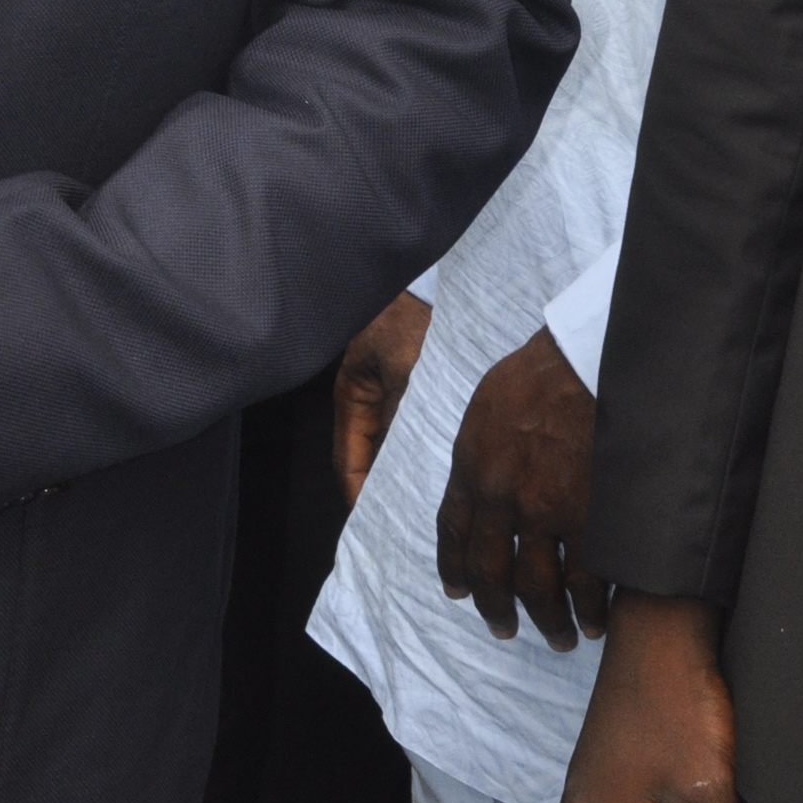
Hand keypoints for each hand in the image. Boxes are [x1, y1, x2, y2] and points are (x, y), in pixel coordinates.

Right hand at [333, 289, 432, 509]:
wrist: (435, 275)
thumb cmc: (409, 316)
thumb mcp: (405, 368)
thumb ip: (403, 416)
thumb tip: (407, 466)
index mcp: (352, 396)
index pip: (348, 463)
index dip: (360, 497)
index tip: (377, 528)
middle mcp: (373, 399)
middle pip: (376, 457)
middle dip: (391, 489)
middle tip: (412, 526)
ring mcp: (398, 392)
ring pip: (402, 443)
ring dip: (415, 468)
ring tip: (435, 503)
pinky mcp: (424, 385)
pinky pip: (423, 425)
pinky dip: (432, 446)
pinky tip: (454, 465)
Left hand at [435, 324, 608, 647]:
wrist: (584, 361)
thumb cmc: (538, 376)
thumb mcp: (485, 409)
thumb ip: (478, 454)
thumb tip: (480, 484)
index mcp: (470, 468)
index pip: (452, 533)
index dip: (454, 569)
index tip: (459, 593)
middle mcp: (500, 498)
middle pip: (491, 572)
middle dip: (497, 609)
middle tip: (504, 630)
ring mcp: (545, 512)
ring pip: (539, 586)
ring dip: (548, 620)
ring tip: (559, 637)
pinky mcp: (590, 518)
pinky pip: (586, 580)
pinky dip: (591, 608)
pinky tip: (596, 621)